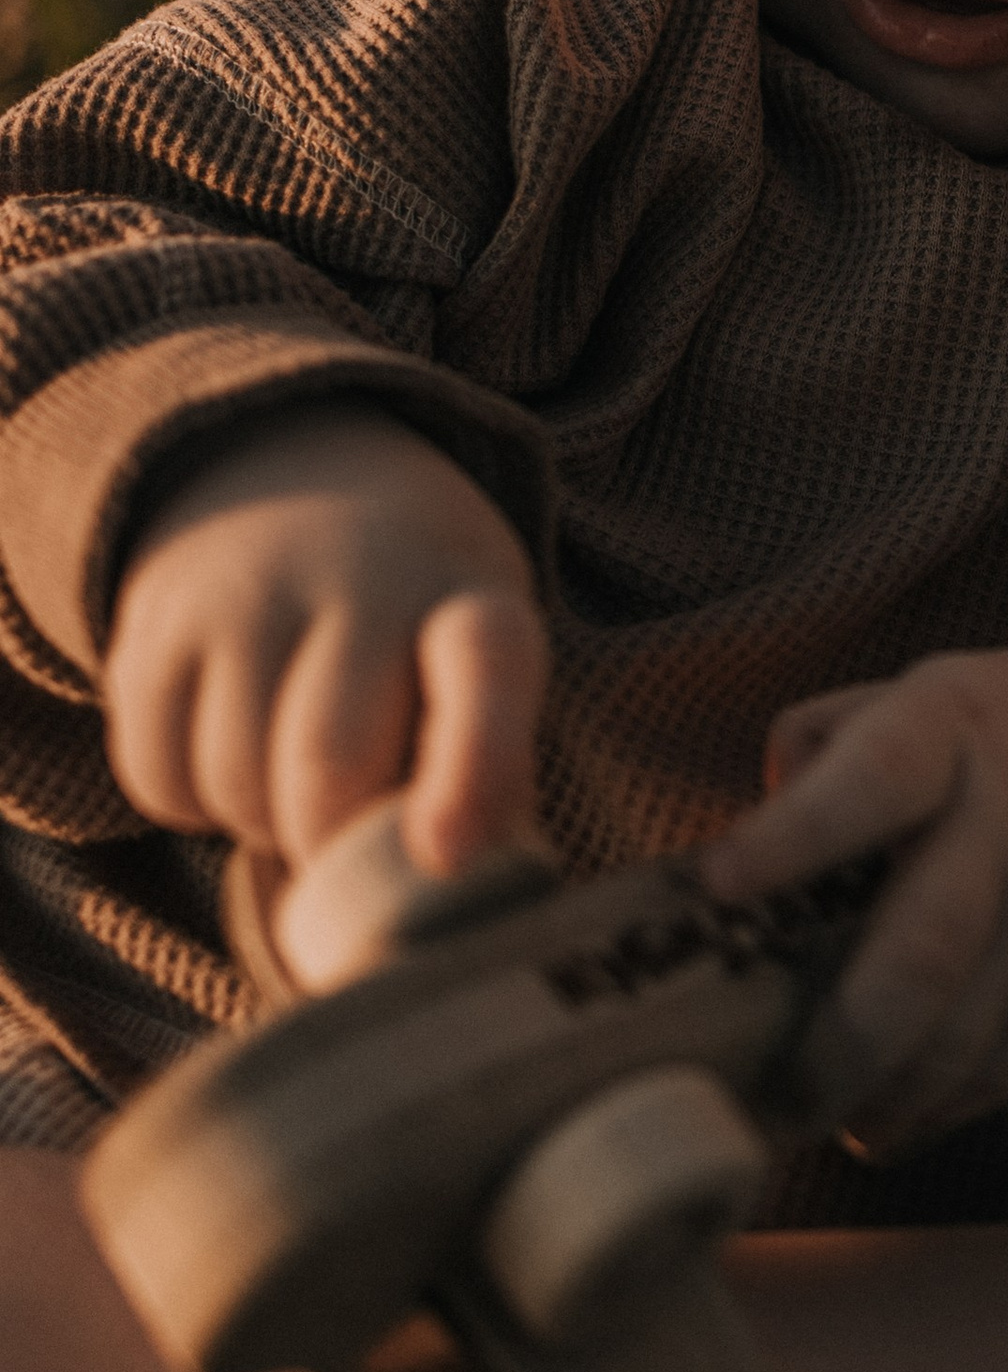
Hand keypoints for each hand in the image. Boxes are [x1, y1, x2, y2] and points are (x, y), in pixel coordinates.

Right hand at [104, 407, 547, 878]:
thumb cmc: (415, 630)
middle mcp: (362, 578)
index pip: (486, 666)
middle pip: (329, 763)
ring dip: (261, 821)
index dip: (471, 769)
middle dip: (333, 841)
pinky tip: (229, 741)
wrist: (304, 484)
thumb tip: (438, 887)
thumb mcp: (480, 672)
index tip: (445, 855)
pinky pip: (159, 778)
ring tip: (291, 767)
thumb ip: (481, 779)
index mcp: (469, 599)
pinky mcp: (157, 625)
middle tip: (348, 829)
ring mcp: (249, 592)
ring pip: (236, 783)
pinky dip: (190, 800)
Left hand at [700, 645, 1007, 1154]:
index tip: (719, 881)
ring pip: (953, 1046)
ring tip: (809, 1118)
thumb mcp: (935, 694)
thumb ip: (826, 747)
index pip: (876, 779)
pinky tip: (881, 1117)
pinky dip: (927, 1114)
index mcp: (954, 730)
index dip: (796, 833)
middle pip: (920, 953)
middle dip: (830, 1043)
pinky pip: (995, 1080)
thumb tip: (731, 850)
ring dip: (869, 1100)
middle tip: (760, 1091)